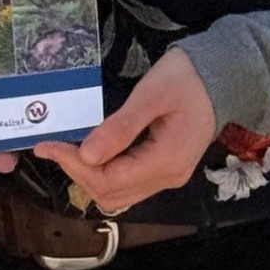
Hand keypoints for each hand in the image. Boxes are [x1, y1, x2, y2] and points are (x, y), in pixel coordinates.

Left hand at [32, 48, 216, 212]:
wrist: (222, 76)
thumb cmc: (186, 78)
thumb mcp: (151, 95)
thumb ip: (120, 127)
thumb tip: (87, 156)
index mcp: (166, 162)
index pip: (109, 179)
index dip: (74, 165)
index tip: (47, 144)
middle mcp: (168, 178)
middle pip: (111, 192)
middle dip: (77, 172)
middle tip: (53, 144)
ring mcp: (169, 176)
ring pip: (119, 193)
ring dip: (88, 176)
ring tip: (66, 149)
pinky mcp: (166, 169)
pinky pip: (129, 183)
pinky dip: (104, 172)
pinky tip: (91, 151)